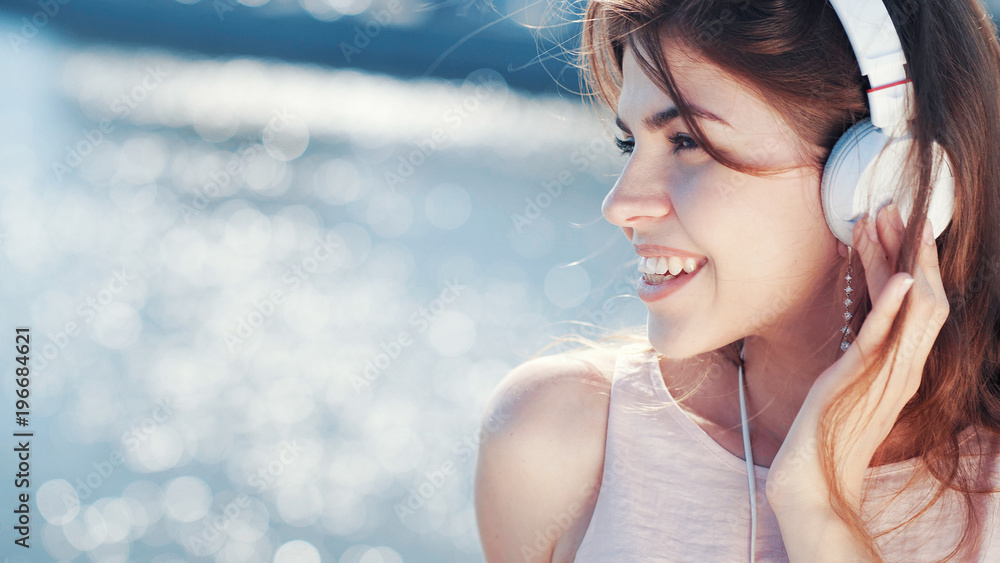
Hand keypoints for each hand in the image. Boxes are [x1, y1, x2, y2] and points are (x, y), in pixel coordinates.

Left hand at [765, 203, 949, 512]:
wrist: (810, 477)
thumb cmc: (825, 431)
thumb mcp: (849, 383)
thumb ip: (862, 356)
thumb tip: (862, 330)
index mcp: (901, 365)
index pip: (918, 304)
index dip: (912, 261)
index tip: (900, 224)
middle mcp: (904, 368)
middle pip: (925, 297)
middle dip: (912, 249)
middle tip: (897, 206)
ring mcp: (888, 375)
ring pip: (913, 309)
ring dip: (903, 260)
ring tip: (894, 220)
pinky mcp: (861, 380)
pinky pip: (885, 338)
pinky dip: (894, 306)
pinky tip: (902, 278)